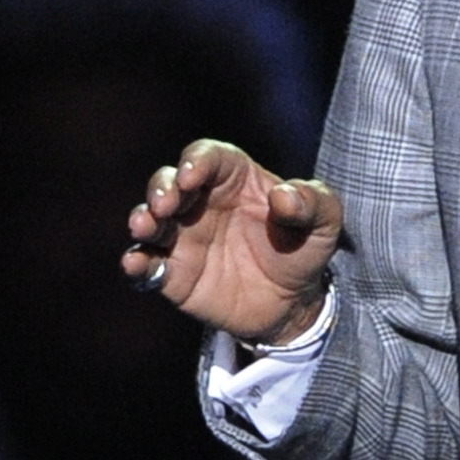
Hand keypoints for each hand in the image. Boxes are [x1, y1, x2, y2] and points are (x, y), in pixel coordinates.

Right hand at [122, 138, 339, 343]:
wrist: (294, 302)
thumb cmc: (306, 248)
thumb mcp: (324, 222)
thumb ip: (312, 202)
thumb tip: (284, 196)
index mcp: (235, 179)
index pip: (208, 157)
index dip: (196, 161)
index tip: (192, 175)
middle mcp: (202, 202)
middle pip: (169, 182)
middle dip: (161, 188)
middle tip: (165, 203)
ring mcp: (183, 238)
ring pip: (150, 220)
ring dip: (142, 219)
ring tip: (145, 226)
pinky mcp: (173, 274)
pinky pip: (147, 266)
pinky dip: (135, 264)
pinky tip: (135, 264)